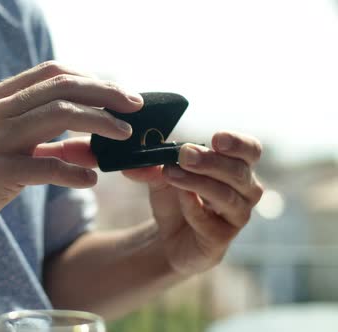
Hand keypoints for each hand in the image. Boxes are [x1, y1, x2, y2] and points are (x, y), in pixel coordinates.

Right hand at [0, 62, 141, 248]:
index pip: (54, 73)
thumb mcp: (10, 150)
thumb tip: (95, 145)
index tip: (120, 96)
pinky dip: (76, 171)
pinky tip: (91, 180)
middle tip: (136, 108)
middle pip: (63, 86)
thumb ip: (49, 142)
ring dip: (100, 124)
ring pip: (59, 114)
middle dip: (107, 94)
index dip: (92, 80)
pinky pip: (47, 166)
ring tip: (125, 139)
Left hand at [123, 131, 263, 274]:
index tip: (216, 139)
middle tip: (184, 155)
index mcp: (237, 167)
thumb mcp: (162, 177)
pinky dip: (193, 207)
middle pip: (239, 172)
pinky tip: (181, 197)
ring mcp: (236, 217)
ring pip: (226, 196)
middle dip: (210, 161)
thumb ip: (152, 166)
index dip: (238, 143)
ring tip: (171, 173)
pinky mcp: (221, 239)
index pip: (250, 151)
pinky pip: (210, 222)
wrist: (168, 239)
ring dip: (197, 182)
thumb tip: (131, 163)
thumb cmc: (176, 200)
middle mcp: (245, 191)